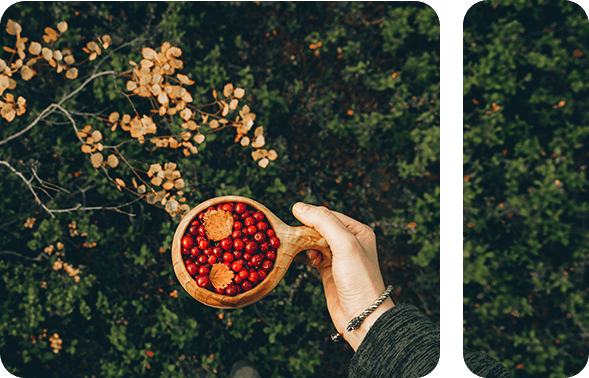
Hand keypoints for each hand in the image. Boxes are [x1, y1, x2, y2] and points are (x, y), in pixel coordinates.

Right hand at [292, 202, 393, 350]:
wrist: (362, 316)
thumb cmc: (359, 280)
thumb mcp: (344, 244)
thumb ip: (324, 222)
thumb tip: (299, 207)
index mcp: (358, 231)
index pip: (329, 215)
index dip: (311, 218)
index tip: (295, 223)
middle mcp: (349, 242)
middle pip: (319, 228)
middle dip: (305, 233)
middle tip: (294, 240)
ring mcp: (338, 257)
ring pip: (313, 242)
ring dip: (302, 245)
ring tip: (294, 249)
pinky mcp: (328, 271)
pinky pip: (310, 256)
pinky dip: (301, 256)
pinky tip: (292, 257)